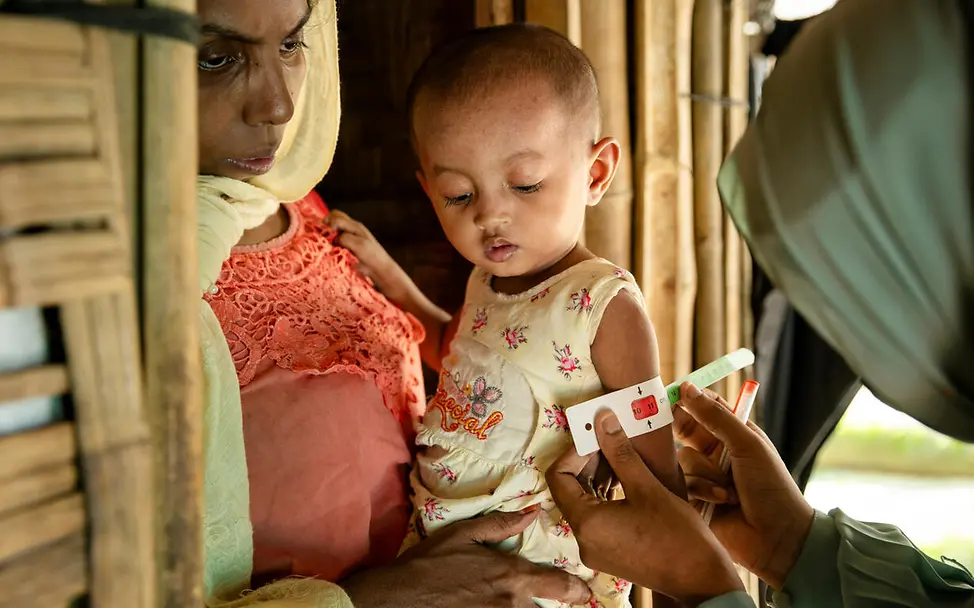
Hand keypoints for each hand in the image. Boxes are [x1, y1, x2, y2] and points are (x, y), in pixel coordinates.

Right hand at [325, 210, 411, 300]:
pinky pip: (335, 242)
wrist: (381, 271)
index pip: (335, 216)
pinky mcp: (347, 249)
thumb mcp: (359, 245)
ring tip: (326, 245)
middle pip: (333, 219)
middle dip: (326, 226)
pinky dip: (330, 244)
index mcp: (355, 226)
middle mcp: (351, 230)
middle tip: (324, 238)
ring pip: (333, 231)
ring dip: (328, 236)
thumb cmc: (372, 257)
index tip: (328, 235)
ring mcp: (349, 239)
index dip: (328, 223)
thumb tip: (332, 237)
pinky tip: (330, 251)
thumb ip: (345, 237)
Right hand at [342, 510, 591, 607]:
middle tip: (572, 600)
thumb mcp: (462, 534)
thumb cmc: (429, 564)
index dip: (577, 590)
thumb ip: (500, 524)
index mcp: (511, 574)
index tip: (584, 591)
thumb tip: (532, 513)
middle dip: (561, 605)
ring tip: (526, 603)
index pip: (560, 585)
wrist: (398, 599)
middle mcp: (513, 603)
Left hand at [547, 410, 744, 606]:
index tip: (596, 436)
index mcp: (586, 523)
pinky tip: (625, 479)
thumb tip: (602, 419)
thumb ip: (620, 452)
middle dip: (587, 461)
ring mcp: (594, 549)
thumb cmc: (677, 534)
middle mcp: (583, 540)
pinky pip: (596, 517)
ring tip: (620, 456)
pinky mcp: (608, 552)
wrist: (701, 579)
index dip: (574, 452)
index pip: (559, 478)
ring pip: (583, 502)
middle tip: (609, 440)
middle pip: (569, 489)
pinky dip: (605, 495)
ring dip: (597, 477)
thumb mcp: (647, 487)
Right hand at [674, 382, 814, 588]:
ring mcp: (703, 475)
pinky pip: (681, 484)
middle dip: (685, 435)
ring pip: (682, 459)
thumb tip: (687, 388)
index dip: (687, 400)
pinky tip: (721, 501)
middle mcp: (714, 452)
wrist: (778, 537)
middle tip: (685, 435)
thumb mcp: (747, 444)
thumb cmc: (772, 487)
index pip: (702, 407)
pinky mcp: (693, 499)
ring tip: (728, 490)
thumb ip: (716, 416)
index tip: (672, 396)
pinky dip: (700, 491)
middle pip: (683, 431)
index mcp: (731, 434)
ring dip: (704, 473)